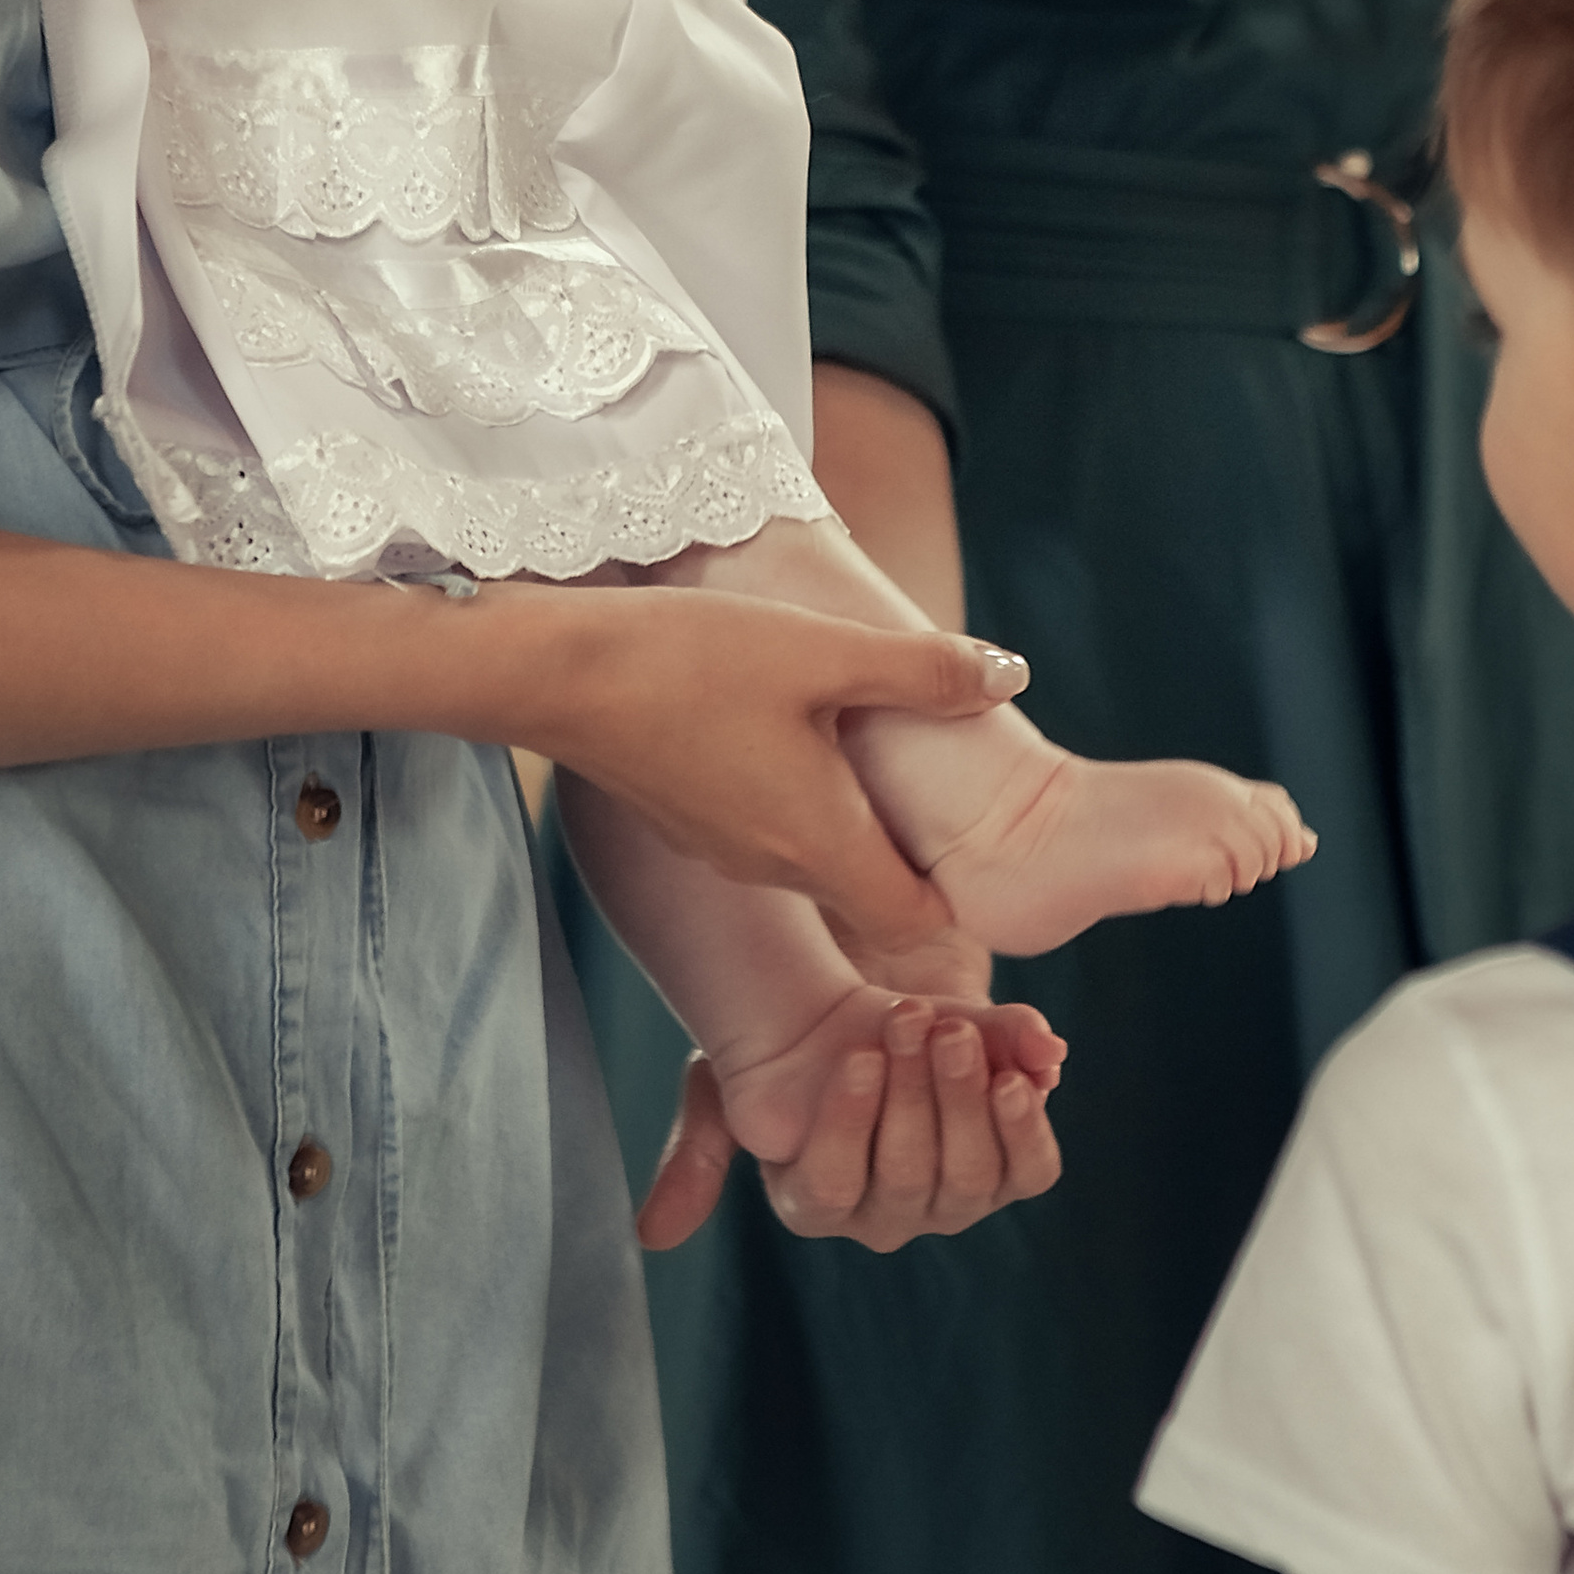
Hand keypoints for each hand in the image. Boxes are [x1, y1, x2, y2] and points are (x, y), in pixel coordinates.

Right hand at [485, 585, 1031, 963]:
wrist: (561, 673)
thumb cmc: (697, 661)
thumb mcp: (826, 652)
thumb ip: (924, 670)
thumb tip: (1012, 676)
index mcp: (821, 845)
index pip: (918, 920)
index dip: (960, 895)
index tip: (987, 845)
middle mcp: (774, 868)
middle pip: (870, 892)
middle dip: (914, 859)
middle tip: (955, 797)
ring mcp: (724, 850)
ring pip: (818, 859)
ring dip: (853, 822)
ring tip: (881, 752)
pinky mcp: (689, 821)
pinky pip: (768, 833)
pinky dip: (800, 801)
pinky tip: (798, 731)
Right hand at [638, 995, 1064, 1254]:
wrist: (880, 1003)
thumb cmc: (797, 1047)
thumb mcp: (727, 1086)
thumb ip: (699, 1155)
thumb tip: (652, 1237)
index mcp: (816, 1201)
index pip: (832, 1186)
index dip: (848, 1123)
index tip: (854, 1052)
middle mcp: (887, 1215)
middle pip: (908, 1180)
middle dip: (912, 1094)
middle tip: (907, 1021)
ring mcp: (953, 1198)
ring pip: (969, 1178)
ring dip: (965, 1102)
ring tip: (951, 1033)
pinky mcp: (1011, 1169)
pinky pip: (1028, 1170)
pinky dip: (1025, 1126)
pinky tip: (1017, 1076)